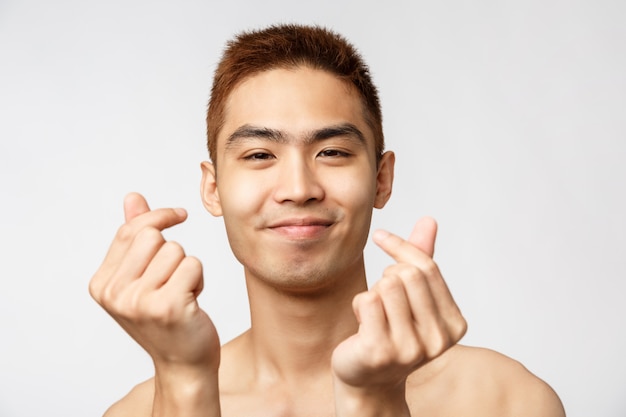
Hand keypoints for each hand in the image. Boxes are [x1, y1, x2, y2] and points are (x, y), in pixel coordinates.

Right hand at [89, 193, 220, 414]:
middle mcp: (114, 294)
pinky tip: (191, 302)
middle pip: (152, 236)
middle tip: (174, 279)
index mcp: (102, 284)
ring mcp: (139, 302)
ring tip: (182, 294)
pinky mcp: (167, 306)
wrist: (184, 363)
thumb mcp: (143, 277)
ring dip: (188, 269)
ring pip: (176, 250)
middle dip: (173, 251)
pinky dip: (200, 280)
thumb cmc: (165, 317)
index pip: (129, 230)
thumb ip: (135, 237)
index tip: (179, 215)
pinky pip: (194, 265)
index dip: (158, 216)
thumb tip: (133, 197)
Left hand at [331, 217, 466, 415]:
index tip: (382, 236)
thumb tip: (429, 220)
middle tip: (382, 297)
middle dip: (387, 276)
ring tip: (375, 314)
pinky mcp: (380, 351)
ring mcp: (410, 348)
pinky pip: (366, 300)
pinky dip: (359, 304)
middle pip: (407, 274)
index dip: (401, 246)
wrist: (368, 379)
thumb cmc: (390, 331)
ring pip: (386, 285)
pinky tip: (363, 325)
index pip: (427, 267)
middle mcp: (438, 340)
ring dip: (373, 292)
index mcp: (455, 325)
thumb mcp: (411, 296)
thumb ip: (422, 259)